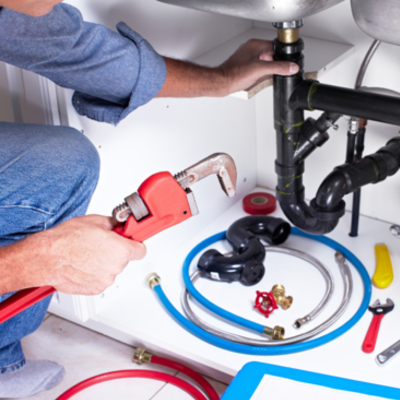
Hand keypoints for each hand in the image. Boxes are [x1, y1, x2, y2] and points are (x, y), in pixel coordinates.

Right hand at [1, 215, 145, 295]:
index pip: (141, 250)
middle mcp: (116, 267)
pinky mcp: (95, 289)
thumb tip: (119, 225)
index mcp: (121, 250)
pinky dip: (94, 273)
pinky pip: (100, 279)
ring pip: (111, 270)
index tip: (131, 241)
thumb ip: (113, 224)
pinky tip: (82, 264)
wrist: (47, 258)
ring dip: (103, 263)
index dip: (136, 244)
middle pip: (124, 259)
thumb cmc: (66, 240)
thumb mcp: (95, 221)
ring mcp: (106, 280)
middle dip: (115, 252)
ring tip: (86, 254)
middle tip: (100, 245)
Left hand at [219, 39, 298, 94]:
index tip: (287, 65)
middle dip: (274, 67)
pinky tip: (256, 83)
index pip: (276, 47)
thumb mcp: (260, 70)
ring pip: (265, 65)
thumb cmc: (234, 75)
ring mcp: (248, 59)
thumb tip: (292, 67)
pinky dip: (260, 77)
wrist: (221, 84)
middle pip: (272, 57)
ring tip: (259, 79)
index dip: (282, 56)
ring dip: (266, 73)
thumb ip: (278, 68)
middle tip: (269, 75)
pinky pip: (259, 71)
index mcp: (255, 45)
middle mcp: (251, 50)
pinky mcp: (245, 68)